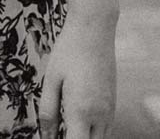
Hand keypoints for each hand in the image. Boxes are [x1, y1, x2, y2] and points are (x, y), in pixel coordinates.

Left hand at [40, 0, 116, 137]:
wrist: (94, 31)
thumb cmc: (68, 52)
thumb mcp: (51, 80)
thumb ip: (47, 111)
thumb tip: (46, 135)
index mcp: (81, 110)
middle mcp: (100, 115)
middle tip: (57, 131)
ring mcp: (110, 110)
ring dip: (84, 137)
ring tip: (65, 127)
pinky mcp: (113, 104)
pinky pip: (105, 129)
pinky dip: (92, 132)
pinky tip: (76, 122)